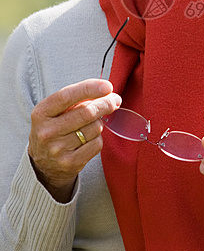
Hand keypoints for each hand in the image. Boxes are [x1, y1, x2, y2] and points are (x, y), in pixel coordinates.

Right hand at [28, 79, 120, 202]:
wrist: (44, 164)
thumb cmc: (55, 128)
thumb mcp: (55, 111)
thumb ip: (76, 99)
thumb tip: (107, 93)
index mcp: (41, 113)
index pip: (67, 96)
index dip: (89, 88)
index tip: (107, 86)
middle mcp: (47, 131)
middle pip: (86, 112)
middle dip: (105, 104)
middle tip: (115, 100)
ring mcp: (58, 149)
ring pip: (95, 127)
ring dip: (99, 123)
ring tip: (91, 125)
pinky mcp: (70, 163)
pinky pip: (97, 144)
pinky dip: (98, 138)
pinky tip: (89, 139)